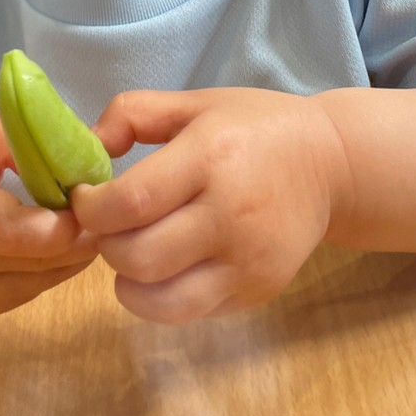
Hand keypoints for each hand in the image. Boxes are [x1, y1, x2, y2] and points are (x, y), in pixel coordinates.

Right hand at [0, 114, 98, 315]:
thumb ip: (15, 137)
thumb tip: (73, 151)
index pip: (8, 229)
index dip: (59, 222)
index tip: (87, 195)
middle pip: (34, 259)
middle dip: (79, 235)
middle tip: (102, 206)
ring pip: (42, 280)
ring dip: (74, 253)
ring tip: (82, 219)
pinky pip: (34, 290)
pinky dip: (56, 266)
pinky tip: (57, 240)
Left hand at [70, 88, 345, 323]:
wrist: (331, 164)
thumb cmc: (254, 128)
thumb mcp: (194, 103)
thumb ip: (131, 114)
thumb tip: (85, 149)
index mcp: (211, 157)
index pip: (131, 202)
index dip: (91, 209)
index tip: (86, 198)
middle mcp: (230, 214)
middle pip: (138, 256)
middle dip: (105, 244)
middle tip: (109, 225)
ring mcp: (246, 262)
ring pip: (159, 299)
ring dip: (127, 280)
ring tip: (132, 250)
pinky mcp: (256, 291)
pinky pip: (188, 312)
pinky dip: (158, 299)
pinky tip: (162, 269)